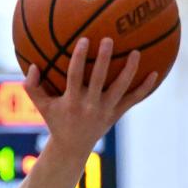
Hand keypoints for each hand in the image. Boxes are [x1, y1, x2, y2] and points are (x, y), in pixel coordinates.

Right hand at [27, 38, 157, 156]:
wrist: (72, 148)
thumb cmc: (56, 121)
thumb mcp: (42, 106)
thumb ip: (32, 86)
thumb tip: (31, 65)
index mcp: (72, 101)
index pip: (75, 76)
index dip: (79, 59)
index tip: (83, 40)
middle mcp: (90, 106)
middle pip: (99, 80)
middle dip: (103, 60)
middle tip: (109, 39)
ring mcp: (105, 111)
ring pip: (120, 89)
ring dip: (129, 71)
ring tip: (136, 53)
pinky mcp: (116, 115)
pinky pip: (133, 100)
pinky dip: (144, 88)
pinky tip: (155, 74)